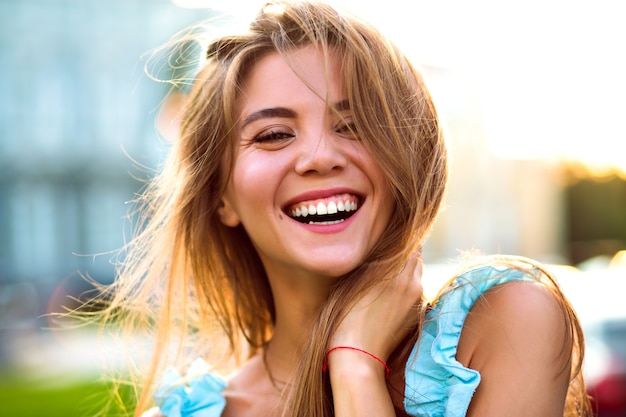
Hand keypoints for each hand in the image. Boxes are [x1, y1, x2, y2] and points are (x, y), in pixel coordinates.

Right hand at [327, 250, 422, 415]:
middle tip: (385, 253)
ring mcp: (416, 299)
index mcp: (396, 269)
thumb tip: (382, 244)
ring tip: (385, 275)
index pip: (410, 241)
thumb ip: (373, 260)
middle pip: (416, 255)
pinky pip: (415, 290)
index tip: (387, 236)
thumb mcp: (355, 280)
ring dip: (406, 269)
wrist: (358, 355)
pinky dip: (405, 287)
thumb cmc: (346, 316)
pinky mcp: (416, 314)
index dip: (399, 238)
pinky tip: (388, 295)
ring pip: (417, 273)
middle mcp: (412, 281)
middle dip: (404, 252)